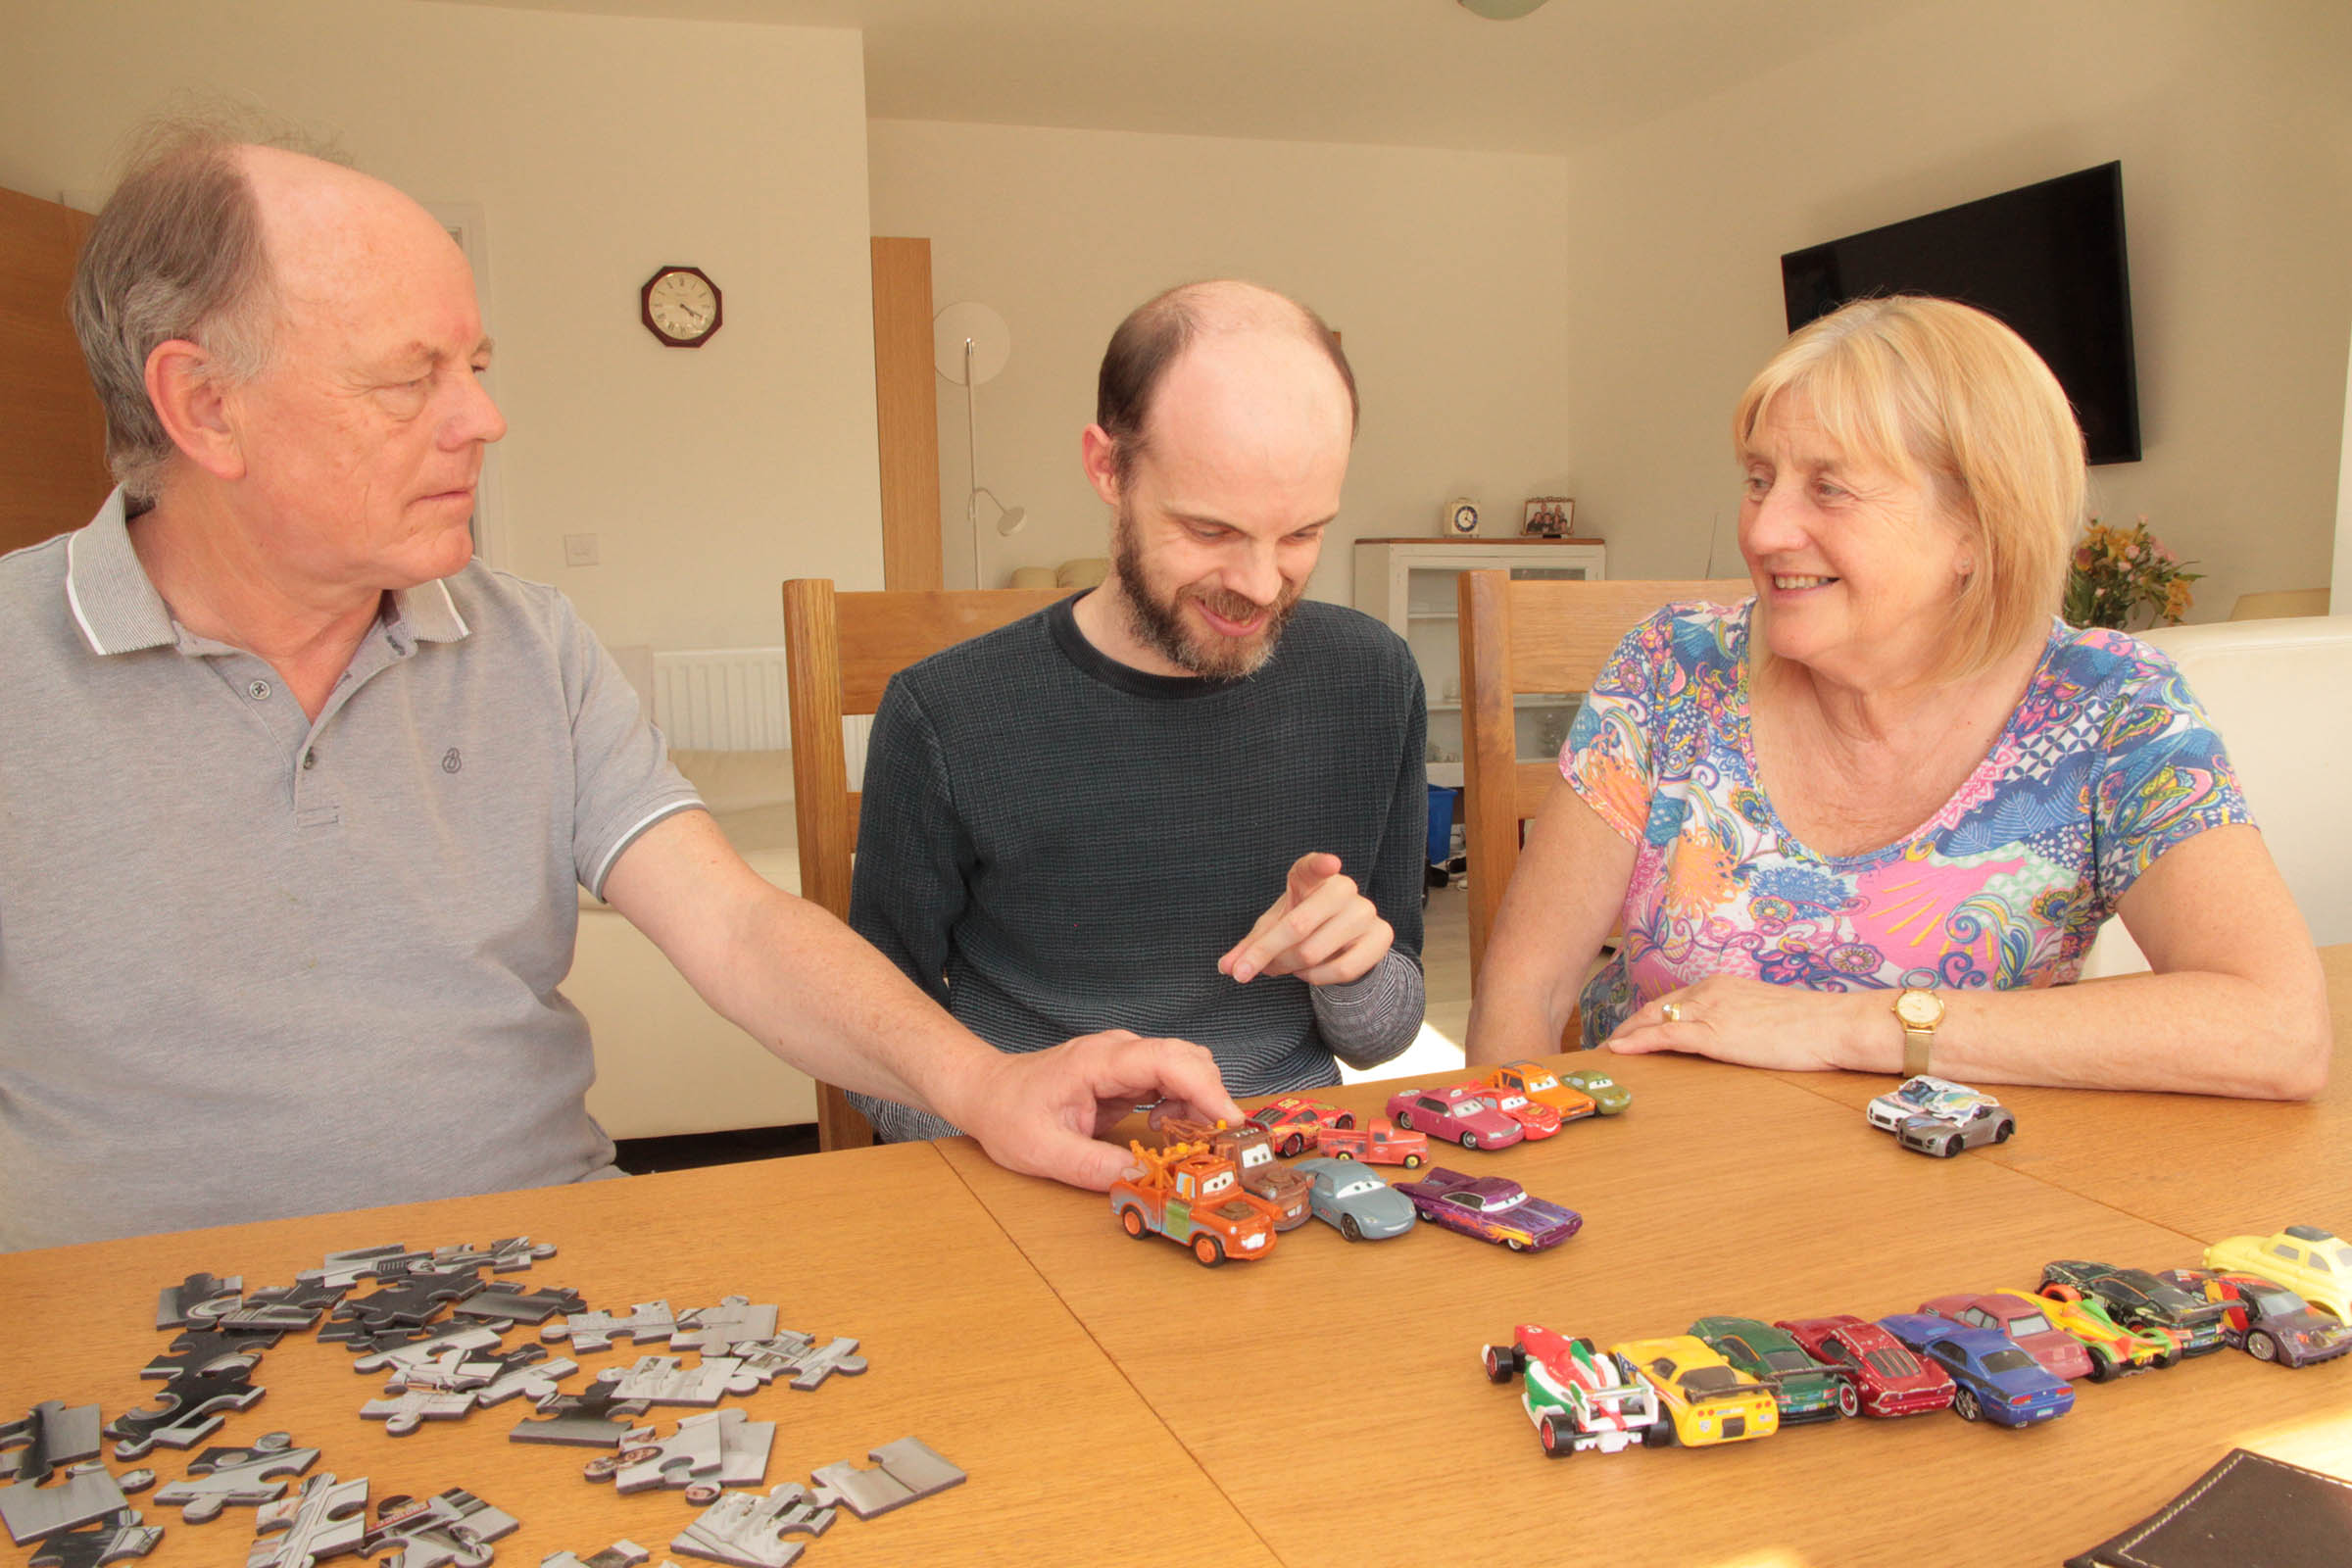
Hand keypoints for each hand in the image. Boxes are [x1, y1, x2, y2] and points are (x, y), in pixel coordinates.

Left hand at [950, 1030, 1245, 1190]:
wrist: (987, 1092)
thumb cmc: (1008, 1113)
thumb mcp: (1043, 1152)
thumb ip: (1093, 1168)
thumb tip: (1144, 1179)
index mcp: (1097, 1062)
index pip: (1167, 1061)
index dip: (1205, 1089)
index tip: (1228, 1122)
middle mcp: (1118, 1052)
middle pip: (1187, 1059)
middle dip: (1211, 1099)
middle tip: (1217, 1144)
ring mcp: (1124, 1060)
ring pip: (1186, 1068)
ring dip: (1199, 1104)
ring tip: (1188, 1141)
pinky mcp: (1126, 1074)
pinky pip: (1171, 1081)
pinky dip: (1184, 1105)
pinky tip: (1166, 1128)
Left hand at [1219, 852, 1392, 986]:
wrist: (1343, 937)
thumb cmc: (1300, 924)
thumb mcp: (1270, 929)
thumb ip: (1248, 947)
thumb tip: (1226, 967)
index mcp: (1311, 877)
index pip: (1313, 866)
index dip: (1321, 864)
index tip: (1330, 864)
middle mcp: (1342, 888)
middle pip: (1298, 925)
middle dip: (1267, 954)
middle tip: (1251, 970)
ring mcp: (1365, 911)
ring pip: (1313, 952)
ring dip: (1289, 968)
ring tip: (1286, 967)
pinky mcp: (1381, 935)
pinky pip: (1341, 969)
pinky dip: (1316, 978)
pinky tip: (1311, 973)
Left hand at [1605, 975, 1881, 1071]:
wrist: (1832, 1025)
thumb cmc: (1810, 1025)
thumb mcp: (1765, 1015)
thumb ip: (1740, 1020)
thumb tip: (1731, 1037)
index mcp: (1722, 985)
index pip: (1674, 1000)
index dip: (1648, 1016)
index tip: (1631, 1030)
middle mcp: (1710, 991)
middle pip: (1656, 1007)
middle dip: (1629, 1026)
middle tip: (1608, 1043)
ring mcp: (1709, 1010)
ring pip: (1653, 1020)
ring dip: (1626, 1036)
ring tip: (1606, 1052)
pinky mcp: (1713, 1033)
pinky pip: (1664, 1035)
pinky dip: (1637, 1042)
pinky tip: (1619, 1050)